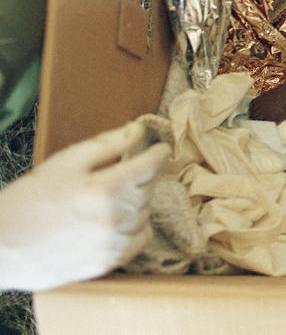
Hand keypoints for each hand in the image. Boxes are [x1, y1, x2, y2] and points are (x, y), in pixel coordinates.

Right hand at [0, 122, 169, 290]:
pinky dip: (136, 227)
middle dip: (143, 177)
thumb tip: (138, 129)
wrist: (0, 248)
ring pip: (146, 214)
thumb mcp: (64, 162)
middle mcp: (115, 219)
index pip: (149, 166)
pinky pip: (140, 240)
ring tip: (111, 198)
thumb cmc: (28, 200)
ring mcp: (113, 244)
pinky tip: (116, 220)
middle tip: (126, 171)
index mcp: (105, 189)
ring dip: (138, 202)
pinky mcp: (108, 264)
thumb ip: (107, 144)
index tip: (161, 148)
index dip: (158, 153)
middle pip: (149, 189)